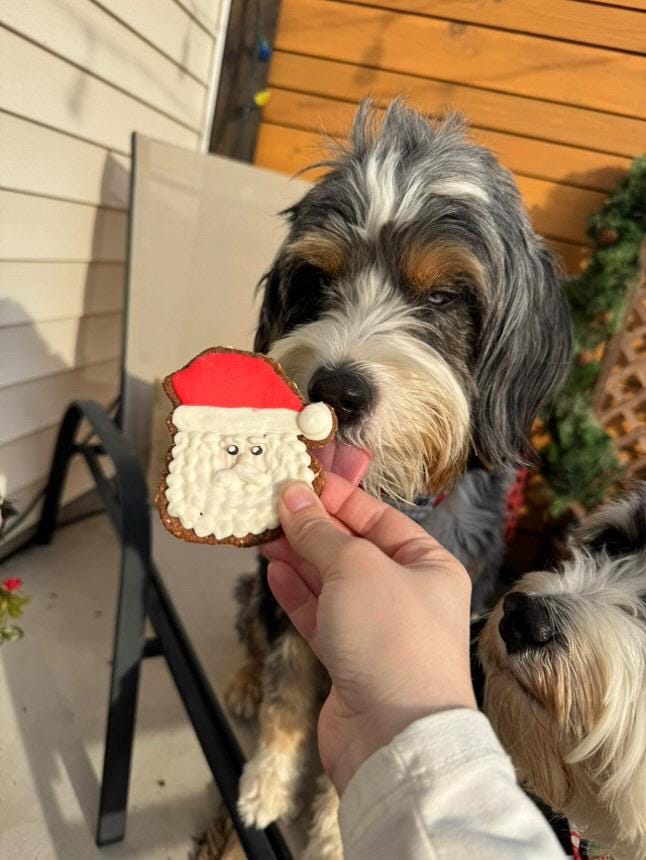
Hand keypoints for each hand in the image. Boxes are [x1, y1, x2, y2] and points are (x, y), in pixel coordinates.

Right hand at [262, 475, 475, 794]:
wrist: (395, 738)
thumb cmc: (392, 640)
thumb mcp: (356, 568)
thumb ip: (320, 532)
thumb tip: (293, 495)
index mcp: (428, 565)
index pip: (379, 518)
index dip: (338, 498)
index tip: (299, 481)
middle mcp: (407, 594)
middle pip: (353, 549)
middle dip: (312, 528)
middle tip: (271, 507)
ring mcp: (378, 629)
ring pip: (332, 582)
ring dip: (299, 557)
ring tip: (264, 533)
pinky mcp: (350, 659)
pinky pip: (320, 615)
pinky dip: (297, 593)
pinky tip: (273, 570)